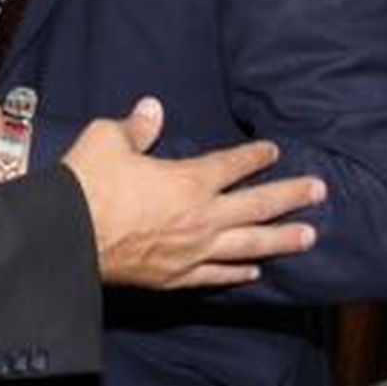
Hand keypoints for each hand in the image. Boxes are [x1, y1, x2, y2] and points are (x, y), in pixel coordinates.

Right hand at [62, 98, 323, 288]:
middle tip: (319, 191)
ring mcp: (191, 251)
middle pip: (256, 206)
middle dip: (290, 195)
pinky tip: (255, 271)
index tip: (274, 151)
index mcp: (187, 180)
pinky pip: (217, 276)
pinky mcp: (175, 277)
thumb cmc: (87, 182)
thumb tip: (152, 108)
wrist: (66, 235)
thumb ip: (137, 126)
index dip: (255, 157)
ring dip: (281, 239)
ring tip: (309, 236)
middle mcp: (200, 217)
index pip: (231, 164)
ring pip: (248, 245)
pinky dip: (239, 273)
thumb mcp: (108, 138)